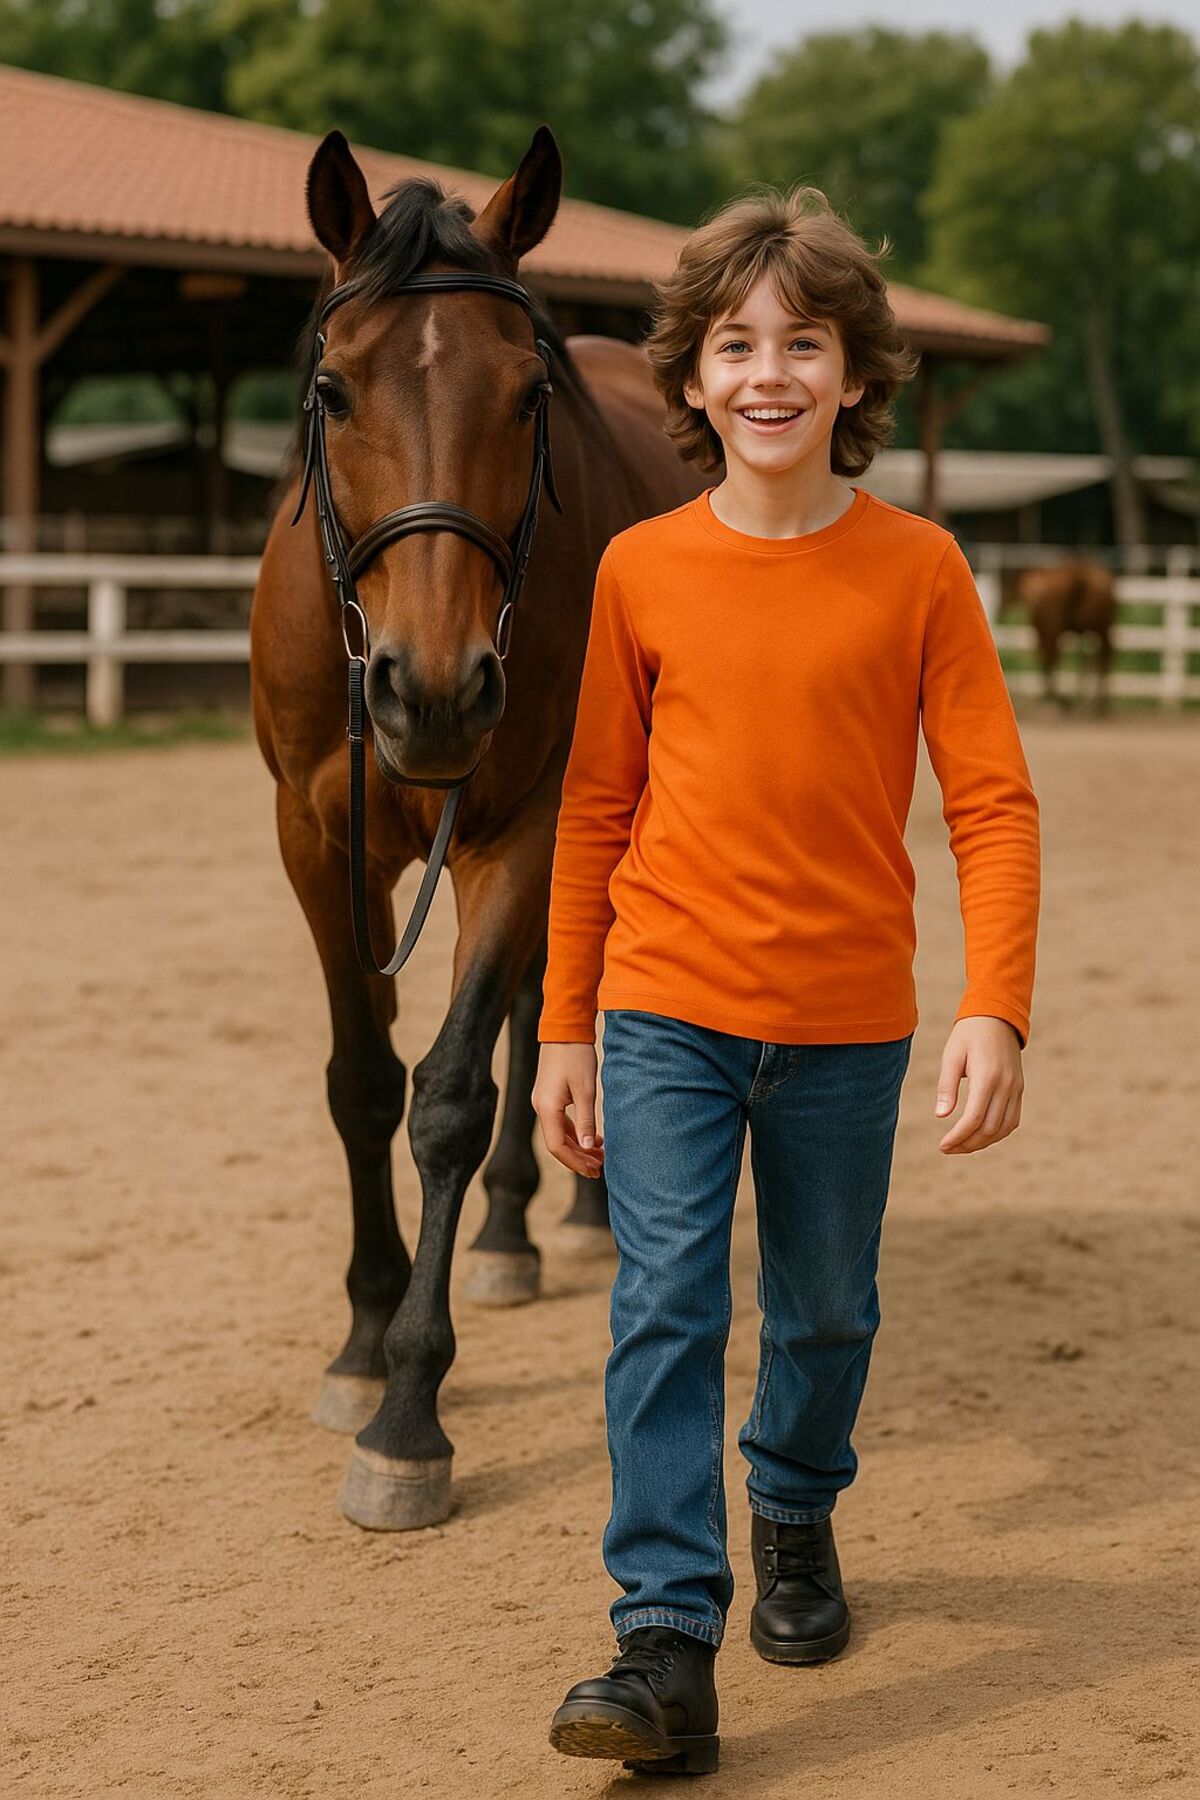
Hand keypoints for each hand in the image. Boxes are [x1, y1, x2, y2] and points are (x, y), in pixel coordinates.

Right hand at [533, 1042, 604, 1178]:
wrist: (564, 1028)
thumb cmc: (576, 1056)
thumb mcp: (586, 1089)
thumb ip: (586, 1119)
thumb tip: (588, 1146)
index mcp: (547, 1108)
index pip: (557, 1147)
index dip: (575, 1162)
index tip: (594, 1171)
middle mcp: (541, 1107)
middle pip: (557, 1143)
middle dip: (579, 1158)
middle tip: (600, 1169)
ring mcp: (543, 1102)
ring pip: (559, 1134)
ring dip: (579, 1146)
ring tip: (601, 1156)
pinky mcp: (549, 1096)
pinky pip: (560, 1123)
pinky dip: (576, 1133)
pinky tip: (594, 1137)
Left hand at [934, 1016, 1023, 1153]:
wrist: (997, 1017)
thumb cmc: (968, 1035)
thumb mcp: (952, 1056)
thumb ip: (947, 1086)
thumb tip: (941, 1116)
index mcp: (987, 1076)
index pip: (973, 1118)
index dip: (958, 1137)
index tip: (942, 1146)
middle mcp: (1006, 1085)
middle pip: (989, 1129)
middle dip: (967, 1144)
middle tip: (947, 1149)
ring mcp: (1016, 1088)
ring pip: (1003, 1129)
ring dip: (982, 1142)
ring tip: (961, 1145)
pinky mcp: (1019, 1089)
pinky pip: (1012, 1120)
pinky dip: (997, 1133)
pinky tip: (979, 1136)